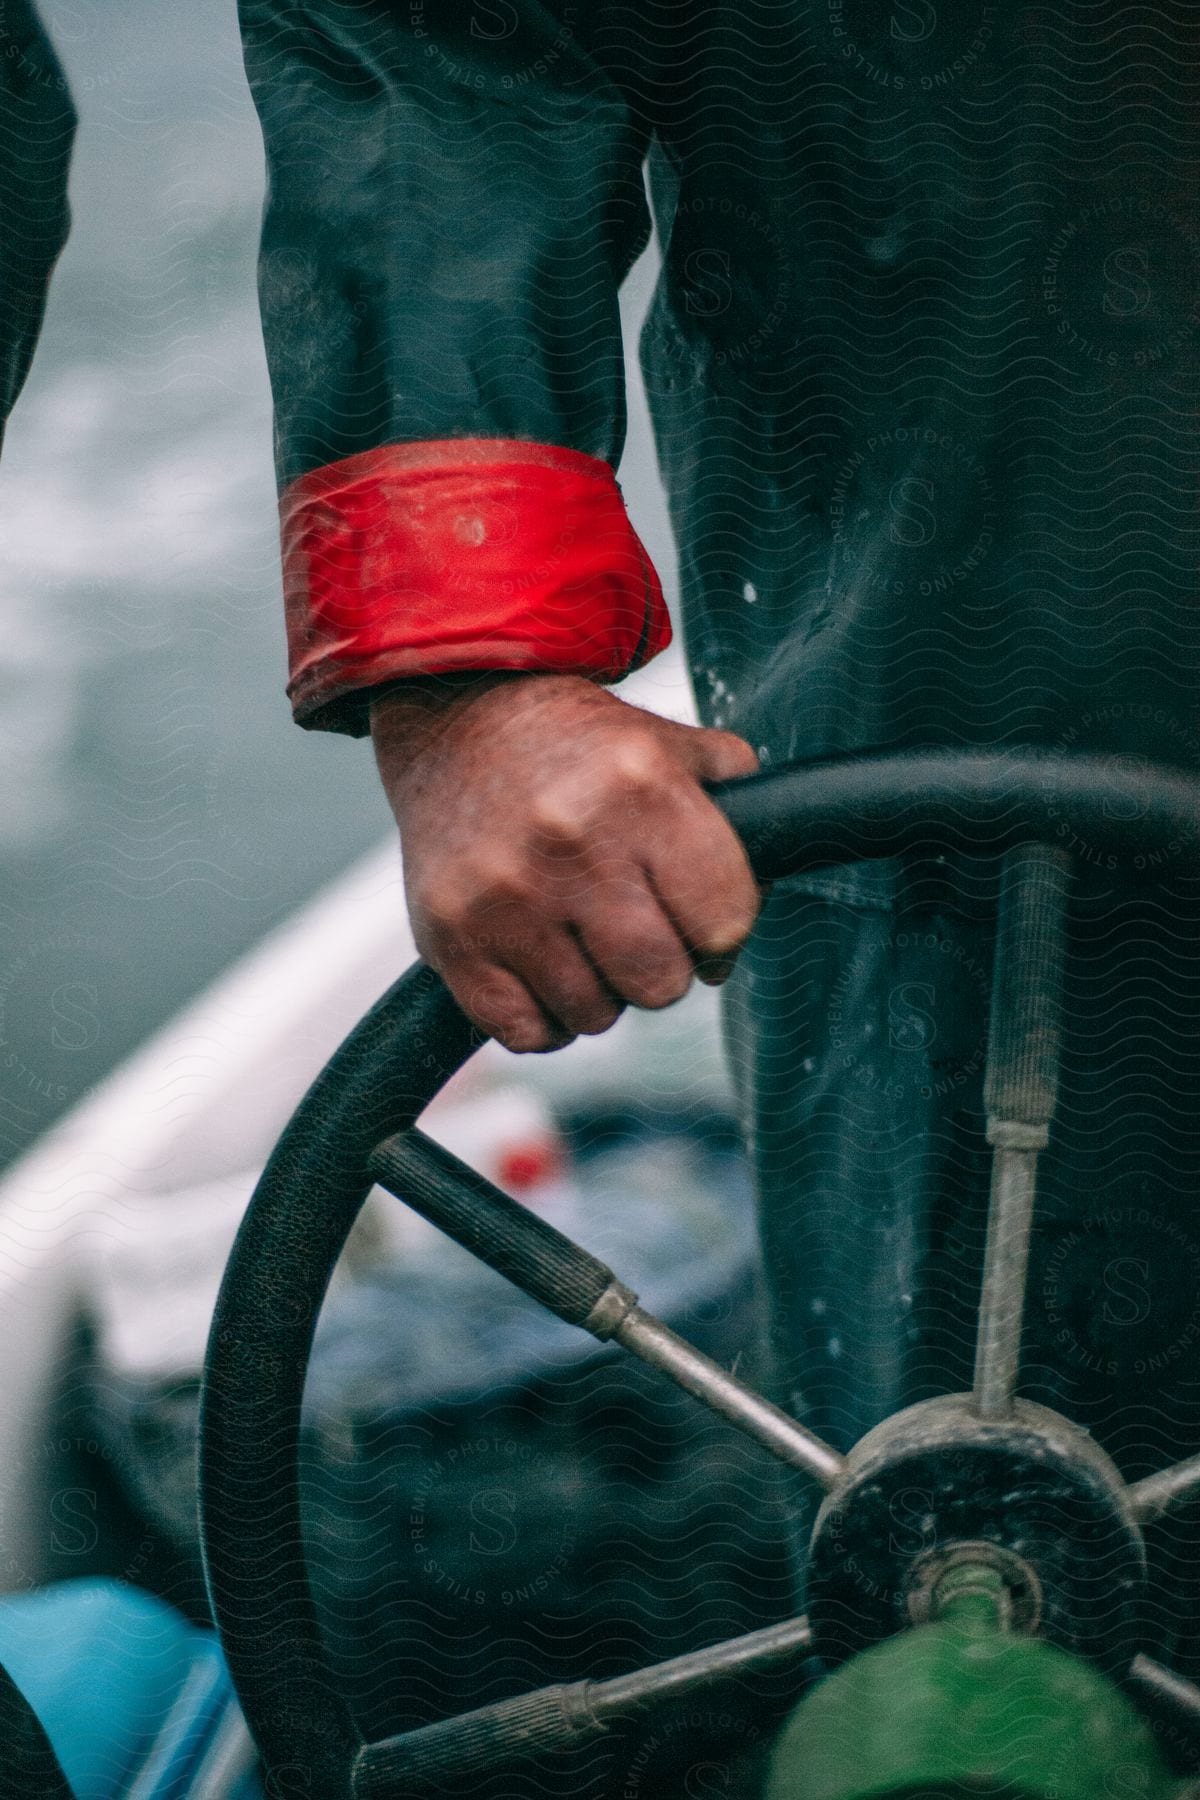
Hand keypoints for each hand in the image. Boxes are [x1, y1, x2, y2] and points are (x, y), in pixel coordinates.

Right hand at [370, 672, 762, 1050]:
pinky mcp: (451, 939)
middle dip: (660, 967)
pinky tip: (540, 966)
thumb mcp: (672, 744)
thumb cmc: (579, 747)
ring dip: (597, 991)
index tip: (700, 922)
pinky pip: (526, 1033)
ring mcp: (504, 897)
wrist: (457, 719)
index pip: (725, 922)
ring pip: (594, 1016)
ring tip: (578, 934)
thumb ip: (739, 806)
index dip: (722, 934)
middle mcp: (571, 842)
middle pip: (660, 983)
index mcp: (641, 789)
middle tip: (635, 929)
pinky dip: (542, 1016)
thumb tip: (770, 885)